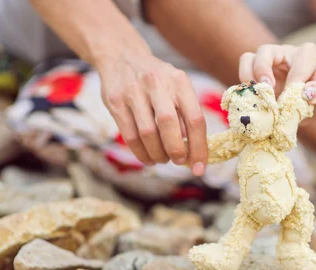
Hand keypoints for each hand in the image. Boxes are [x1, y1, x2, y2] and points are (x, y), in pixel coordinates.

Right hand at [97, 52, 206, 175]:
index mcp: (179, 81)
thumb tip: (195, 151)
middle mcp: (157, 83)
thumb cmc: (157, 80)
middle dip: (176, 150)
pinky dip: (141, 153)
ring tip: (163, 159)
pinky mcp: (116, 102)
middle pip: (169, 125)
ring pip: (148, 133)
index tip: (199, 168)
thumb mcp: (176, 87)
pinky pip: (130, 136)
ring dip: (158, 154)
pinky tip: (149, 158)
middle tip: (179, 161)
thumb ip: (186, 114)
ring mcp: (134, 92)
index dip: (199, 148)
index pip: (195, 119)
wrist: (121, 56)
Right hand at [238, 43, 315, 116]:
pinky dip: (244, 87)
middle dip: (262, 70)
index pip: (298, 64)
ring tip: (257, 95)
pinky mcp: (258, 76)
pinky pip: (243, 74)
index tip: (296, 101)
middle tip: (267, 89)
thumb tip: (307, 93)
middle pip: (266, 51)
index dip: (295, 83)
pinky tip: (253, 101)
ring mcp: (269, 63)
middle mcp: (286, 53)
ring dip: (248, 77)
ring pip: (248, 58)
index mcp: (308, 54)